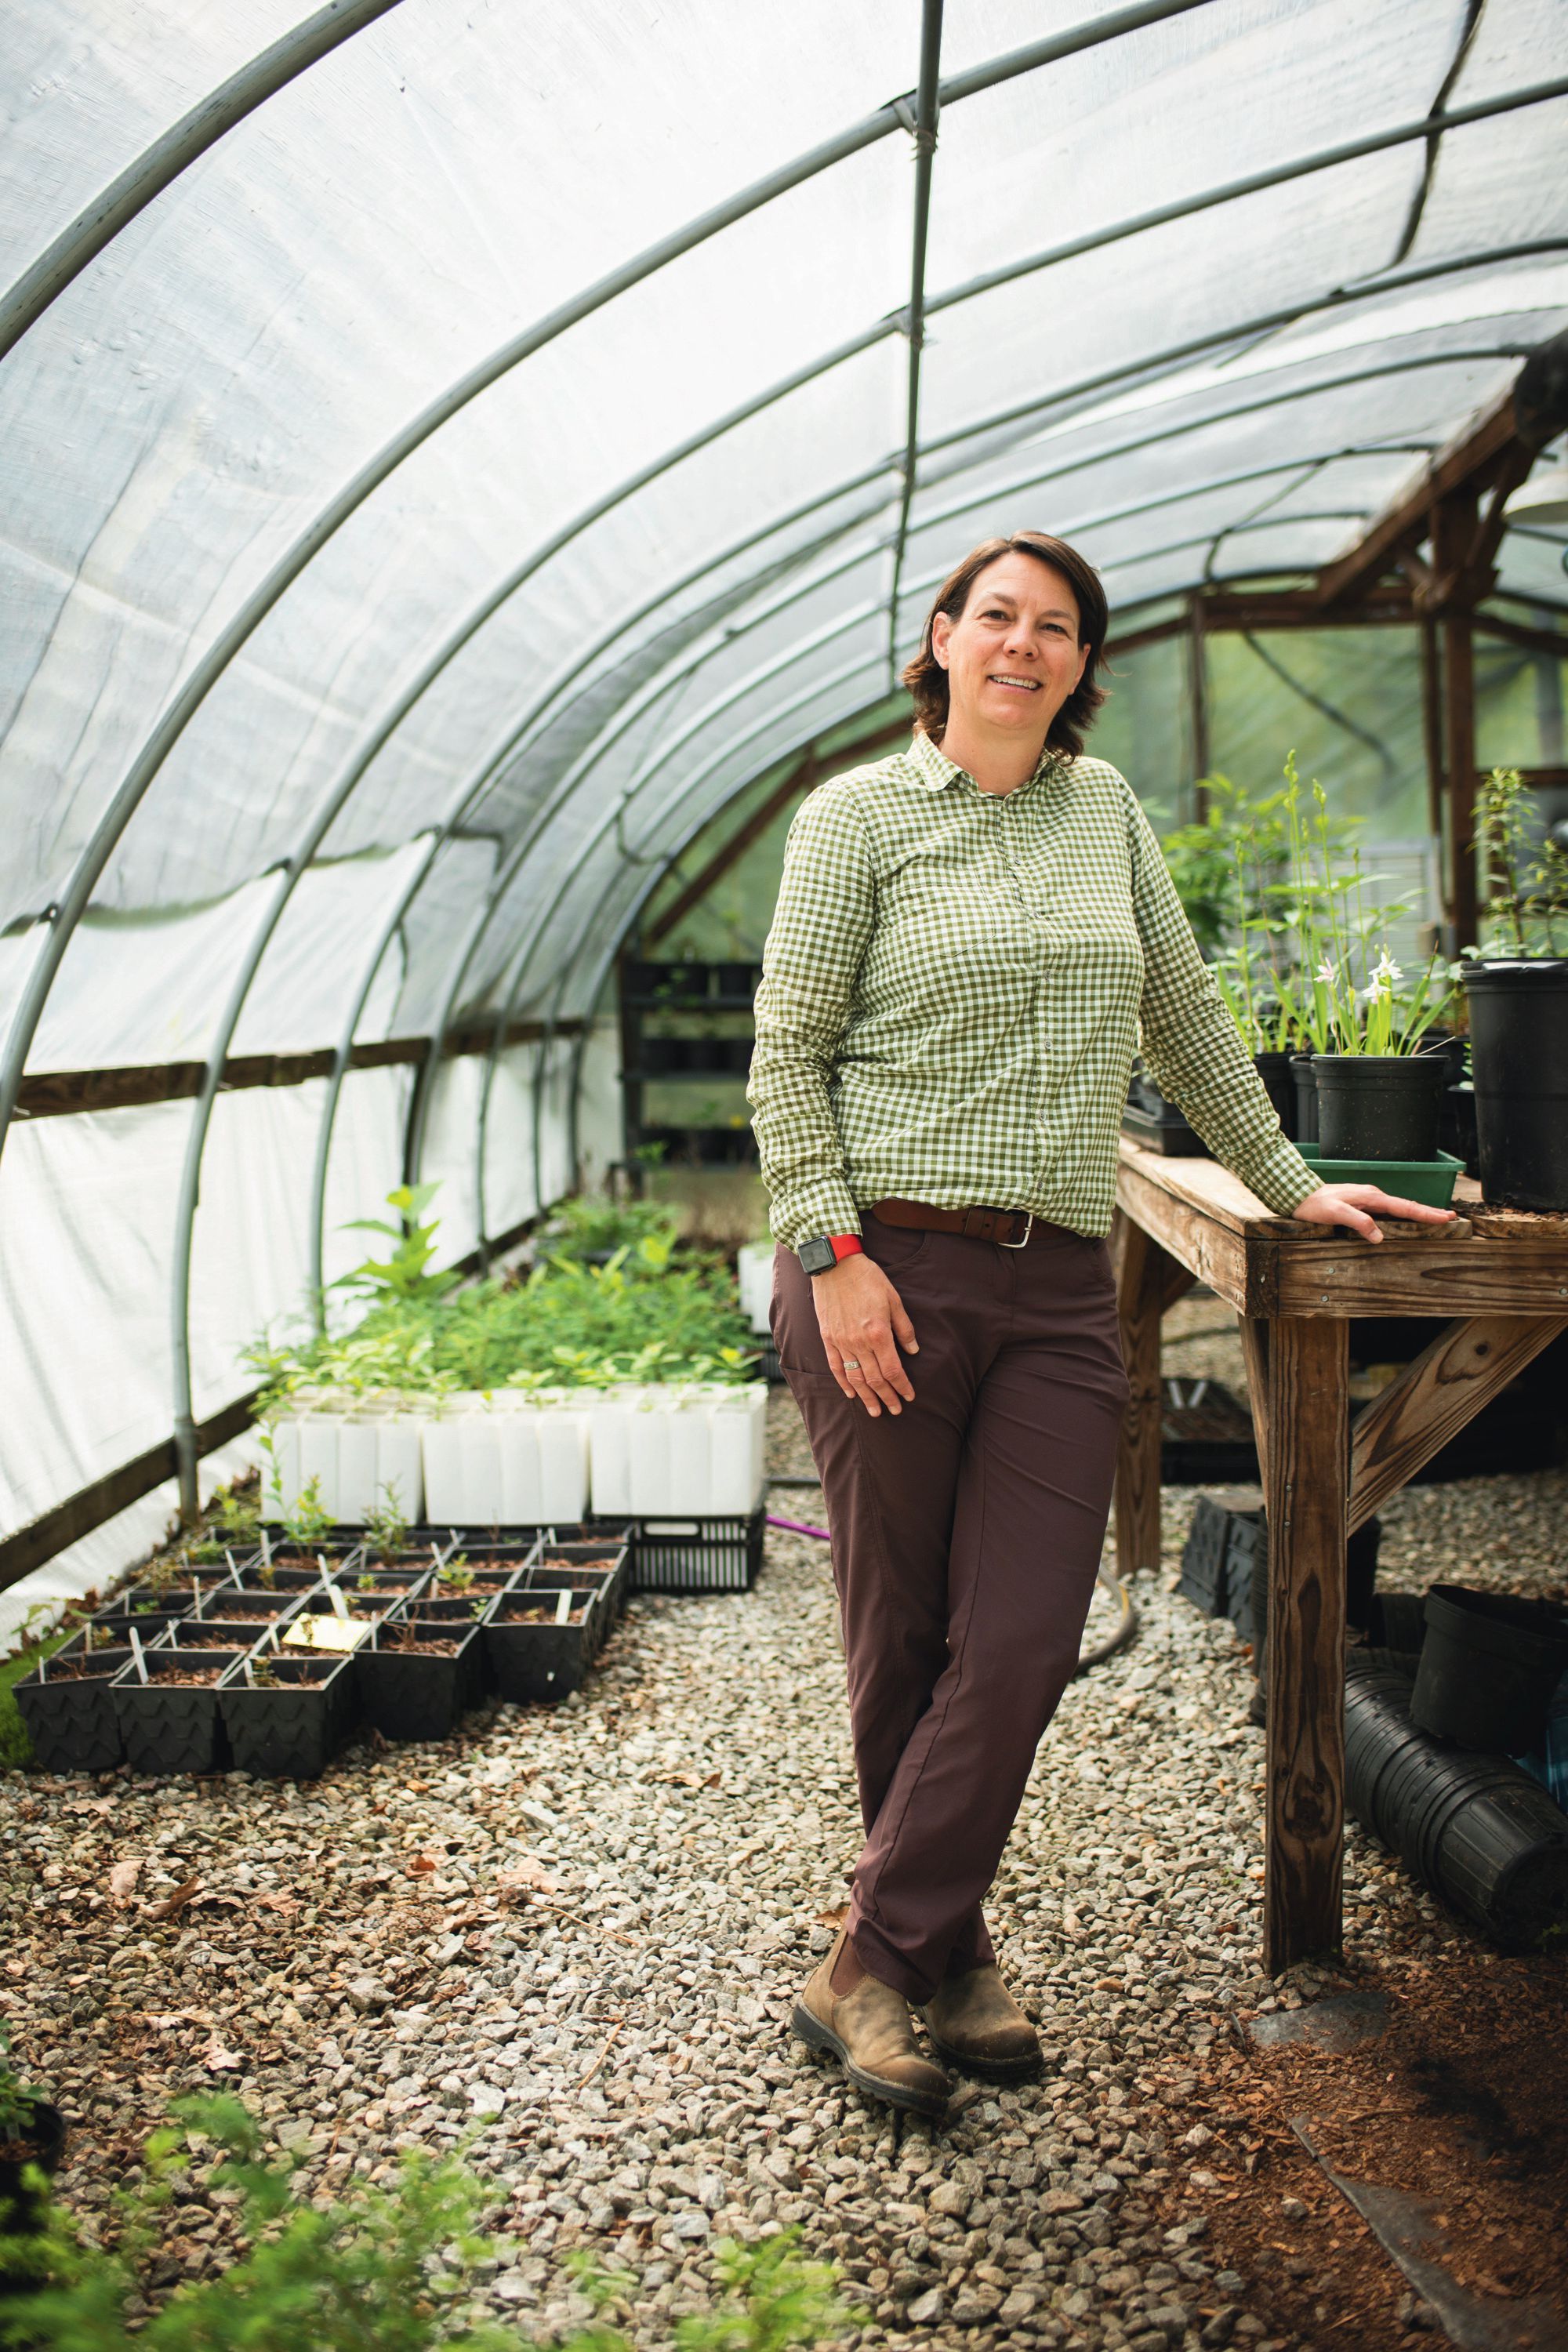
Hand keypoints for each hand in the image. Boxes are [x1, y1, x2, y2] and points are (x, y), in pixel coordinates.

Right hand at [811, 1252, 917, 1414]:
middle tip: (895, 1410)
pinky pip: (836, 1366)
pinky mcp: (828, 1338)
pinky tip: (851, 1394)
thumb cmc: (868, 1279)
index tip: (909, 1397)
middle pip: (875, 1379)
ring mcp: (841, 1342)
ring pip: (855, 1378)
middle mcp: (859, 1342)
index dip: (902, 1386)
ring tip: (875, 1411)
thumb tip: (913, 1351)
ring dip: (866, 1397)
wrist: (835, 1264)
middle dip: (887, 1397)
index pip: (893, 1370)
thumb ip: (904, 1328)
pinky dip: (843, 1382)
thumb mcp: (894, 1299)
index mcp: (878, 1333)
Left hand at [1291, 1183, 1456, 1243]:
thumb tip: (1379, 1236)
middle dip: (1429, 1212)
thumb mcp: (1335, 1213)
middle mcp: (1373, 1196)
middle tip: (1450, 1217)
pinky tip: (1408, 1220)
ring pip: (1399, 1207)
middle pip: (1407, 1205)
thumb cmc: (1315, 1205)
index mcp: (1371, 1197)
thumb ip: (1358, 1222)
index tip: (1445, 1216)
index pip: (1404, 1206)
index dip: (1426, 1213)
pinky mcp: (1363, 1205)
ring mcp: (1369, 1200)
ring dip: (1418, 1213)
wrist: (1300, 1195)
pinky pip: (1389, 1210)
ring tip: (1436, 1219)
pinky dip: (1403, 1214)